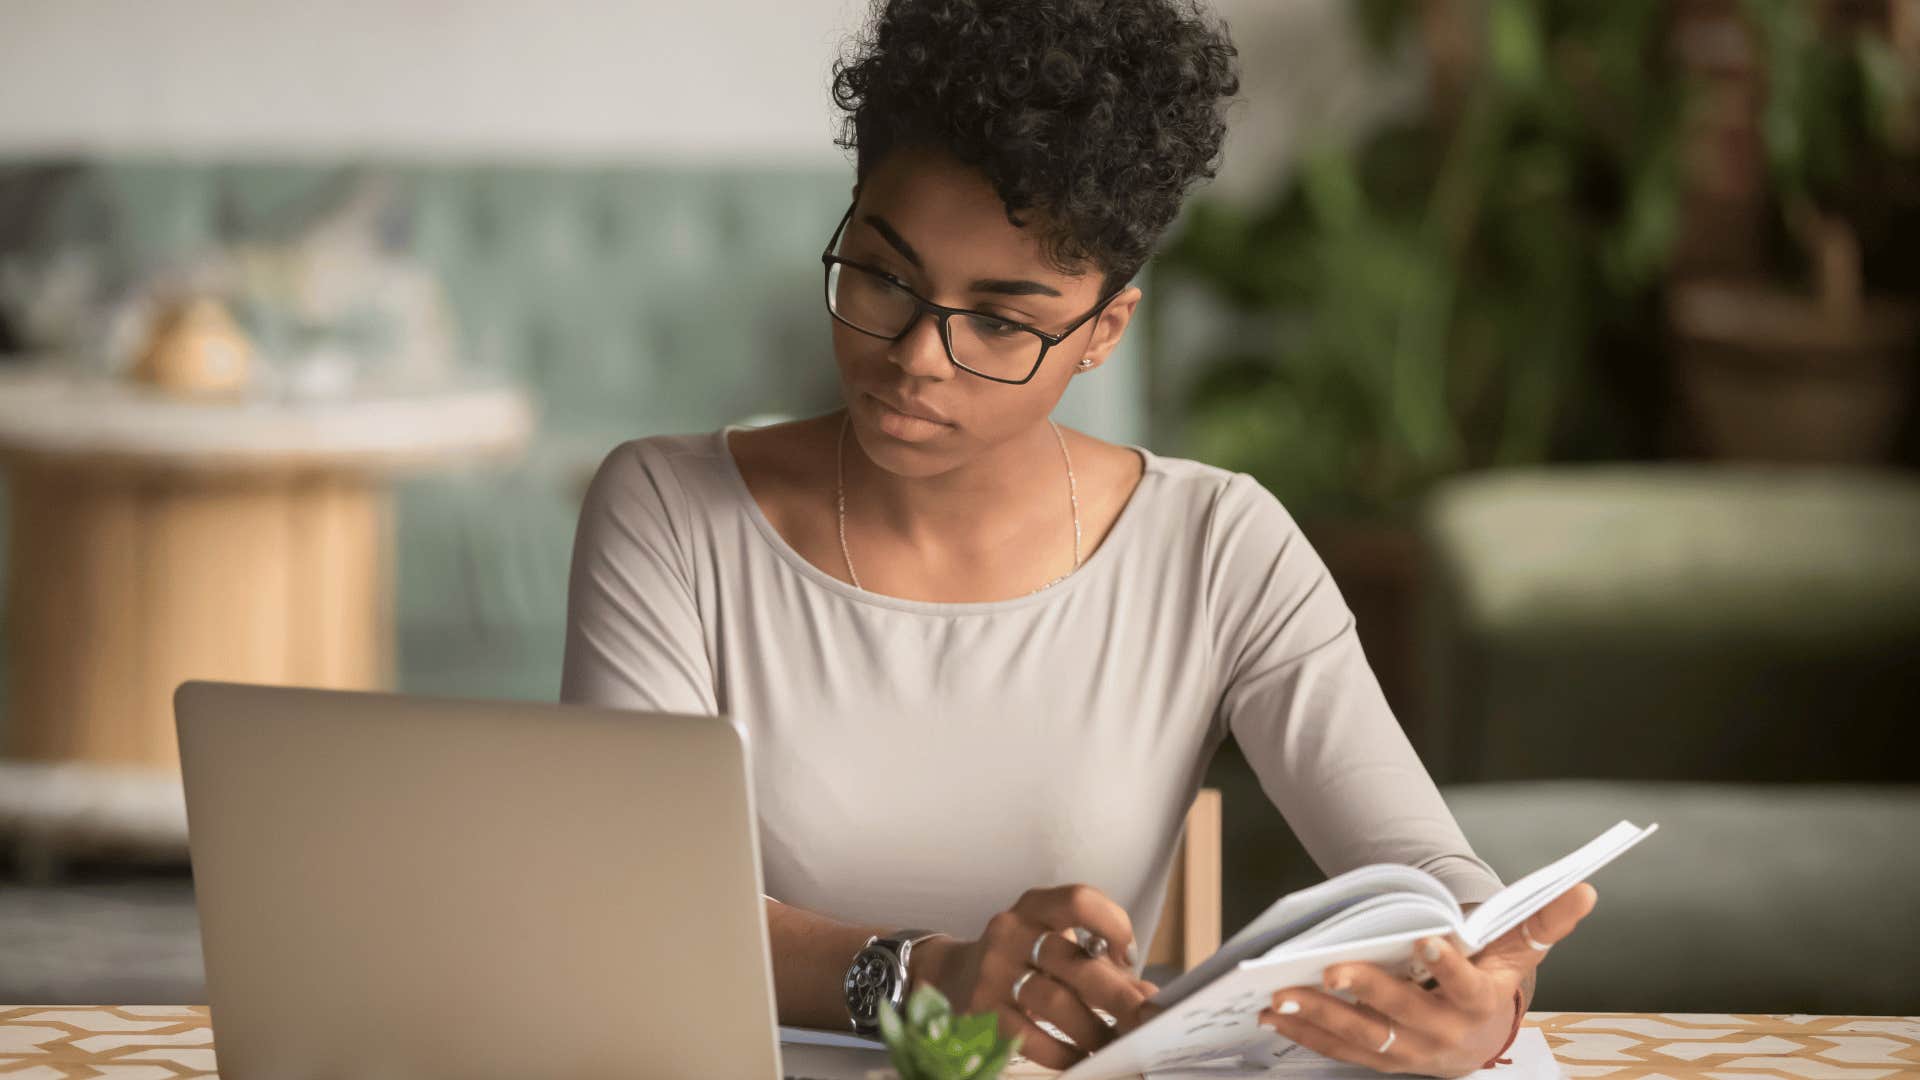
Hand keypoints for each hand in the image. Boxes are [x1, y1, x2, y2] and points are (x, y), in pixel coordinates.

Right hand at [914, 884, 1161, 1070]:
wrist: (951, 975)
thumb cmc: (1021, 958)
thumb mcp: (1052, 943)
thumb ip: (1098, 962)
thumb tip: (1145, 994)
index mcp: (1034, 907)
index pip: (1078, 901)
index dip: (1112, 925)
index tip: (1128, 956)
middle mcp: (1010, 932)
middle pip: (1072, 961)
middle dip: (1117, 995)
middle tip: (1145, 1018)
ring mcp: (992, 973)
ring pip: (1054, 1003)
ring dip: (1093, 1029)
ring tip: (1116, 1044)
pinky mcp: (982, 1011)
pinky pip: (1030, 1037)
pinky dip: (1063, 1052)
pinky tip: (1081, 1057)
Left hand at [1256, 883, 1597, 1076]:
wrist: (1481, 1038)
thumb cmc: (1495, 980)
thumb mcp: (1520, 951)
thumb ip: (1544, 920)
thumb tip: (1586, 887)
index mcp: (1482, 1003)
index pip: (1467, 985)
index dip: (1450, 964)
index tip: (1428, 940)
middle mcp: (1446, 1035)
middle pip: (1403, 1013)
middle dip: (1365, 992)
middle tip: (1330, 969)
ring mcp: (1410, 1052)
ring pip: (1363, 1037)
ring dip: (1320, 1018)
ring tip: (1283, 995)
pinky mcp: (1381, 1059)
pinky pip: (1340, 1051)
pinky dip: (1306, 1034)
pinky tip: (1274, 1015)